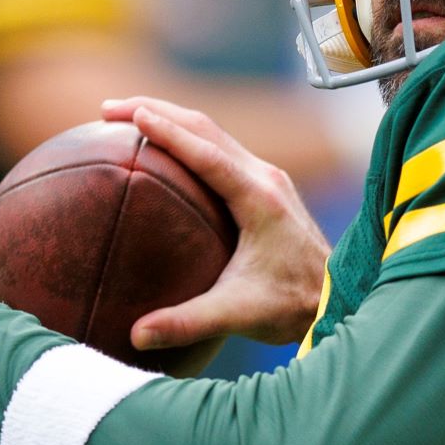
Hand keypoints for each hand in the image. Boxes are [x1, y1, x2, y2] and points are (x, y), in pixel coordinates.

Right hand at [101, 97, 331, 349]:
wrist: (335, 300)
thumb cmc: (291, 306)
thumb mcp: (237, 315)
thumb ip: (187, 323)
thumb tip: (136, 335)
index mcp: (260, 200)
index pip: (207, 154)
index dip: (168, 132)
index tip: (133, 114)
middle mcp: (265, 178)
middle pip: (206, 129)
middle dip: (157, 111)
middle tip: (109, 109)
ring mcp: (268, 178)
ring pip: (213, 133)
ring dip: (171, 119)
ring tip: (128, 116)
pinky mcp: (266, 186)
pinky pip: (220, 149)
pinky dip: (187, 139)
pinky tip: (164, 149)